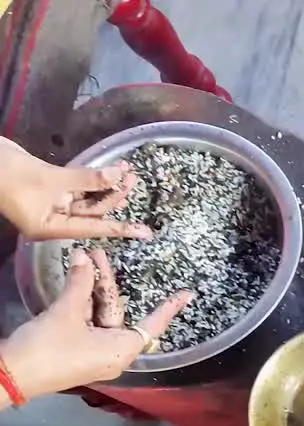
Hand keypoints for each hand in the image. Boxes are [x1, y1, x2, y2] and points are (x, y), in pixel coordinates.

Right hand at [0, 136, 151, 240]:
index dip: (120, 228)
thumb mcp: (50, 177)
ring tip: (127, 171)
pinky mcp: (50, 186)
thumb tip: (118, 176)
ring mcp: (51, 203)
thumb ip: (86, 178)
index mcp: (49, 227)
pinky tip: (111, 169)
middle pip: (92, 211)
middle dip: (113, 195)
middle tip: (132, 178)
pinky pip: (78, 186)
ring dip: (106, 184)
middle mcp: (52, 218)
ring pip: (87, 197)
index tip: (145, 233)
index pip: (93, 228)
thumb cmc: (7, 173)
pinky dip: (93, 177)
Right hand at [0, 248, 192, 400]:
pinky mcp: (75, 352)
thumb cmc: (46, 348)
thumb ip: (78, 284)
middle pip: (117, 312)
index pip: (152, 325)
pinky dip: (81, 304)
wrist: (8, 376)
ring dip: (90, 290)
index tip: (186, 295)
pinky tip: (75, 281)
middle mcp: (113, 354)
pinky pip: (86, 324)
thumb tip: (83, 258)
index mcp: (122, 350)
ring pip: (99, 315)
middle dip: (106, 282)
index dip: (168, 308)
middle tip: (95, 253)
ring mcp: (93, 354)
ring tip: (83, 258)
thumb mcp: (65, 313)